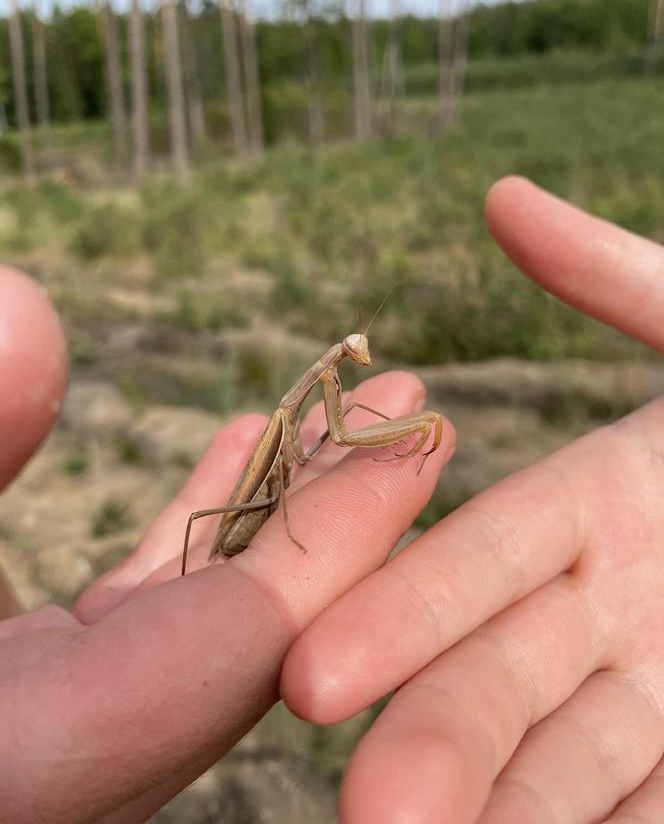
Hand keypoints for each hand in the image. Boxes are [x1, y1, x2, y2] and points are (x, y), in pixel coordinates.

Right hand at [0, 262, 455, 821]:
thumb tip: (28, 311)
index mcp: (19, 768)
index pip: (224, 658)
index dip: (327, 543)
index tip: (413, 433)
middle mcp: (50, 778)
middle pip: (237, 641)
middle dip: (333, 517)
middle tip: (410, 398)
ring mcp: (45, 748)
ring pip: (195, 624)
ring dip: (273, 511)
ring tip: (334, 408)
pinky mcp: (29, 713)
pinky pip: (143, 615)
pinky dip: (198, 530)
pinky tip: (240, 448)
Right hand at [281, 177, 663, 822]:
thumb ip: (615, 274)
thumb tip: (499, 197)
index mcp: (597, 502)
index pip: (476, 561)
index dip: (396, 616)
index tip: (311, 673)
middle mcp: (614, 606)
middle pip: (500, 680)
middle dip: (432, 741)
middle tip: (365, 812)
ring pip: (568, 767)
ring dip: (500, 812)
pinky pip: (655, 809)